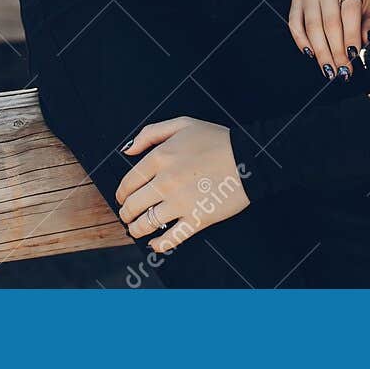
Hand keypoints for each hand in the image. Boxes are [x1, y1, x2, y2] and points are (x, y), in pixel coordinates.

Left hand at [115, 117, 247, 252]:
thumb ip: (151, 133)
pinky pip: (171, 238)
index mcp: (160, 158)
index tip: (122, 198)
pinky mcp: (197, 218)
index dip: (121, 194)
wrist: (248, 156)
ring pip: (146, 224)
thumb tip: (128, 151)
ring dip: (136, 229)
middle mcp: (165, 182)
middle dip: (126, 213)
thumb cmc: (218, 139)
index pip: (128, 183)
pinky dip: (158, 244)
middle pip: (133, 205)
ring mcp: (180, 202)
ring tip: (136, 229)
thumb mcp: (183, 124)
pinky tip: (154, 243)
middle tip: (127, 215)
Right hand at [288, 0, 369, 82]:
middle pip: (330, 22)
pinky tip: (311, 54)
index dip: (351, 36)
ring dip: (321, 51)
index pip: (349, 12)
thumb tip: (365, 39)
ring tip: (329, 69)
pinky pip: (295, 24)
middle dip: (336, 50)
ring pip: (312, 26)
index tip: (352, 56)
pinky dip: (302, 41)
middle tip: (342, 70)